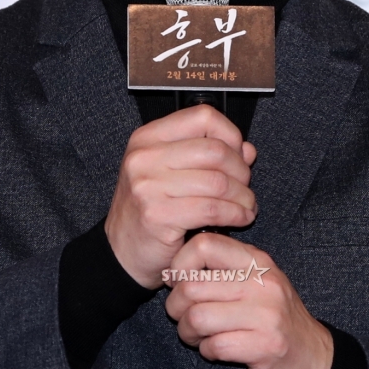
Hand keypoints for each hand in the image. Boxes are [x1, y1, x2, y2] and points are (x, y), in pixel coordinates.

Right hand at [105, 105, 256, 288]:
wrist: (122, 251)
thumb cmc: (150, 208)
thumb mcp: (171, 171)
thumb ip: (208, 155)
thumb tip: (246, 150)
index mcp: (148, 137)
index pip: (202, 117)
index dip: (230, 134)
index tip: (238, 153)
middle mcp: (145, 156)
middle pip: (215, 150)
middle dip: (241, 170)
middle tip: (245, 185)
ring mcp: (148, 185)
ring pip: (218, 181)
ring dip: (242, 195)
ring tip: (247, 204)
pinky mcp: (158, 215)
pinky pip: (212, 209)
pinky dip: (235, 214)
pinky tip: (241, 217)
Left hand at [165, 233, 332, 368]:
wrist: (313, 356)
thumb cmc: (273, 316)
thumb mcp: (255, 281)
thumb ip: (224, 268)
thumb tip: (176, 266)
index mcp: (256, 260)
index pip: (204, 244)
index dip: (180, 264)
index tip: (177, 282)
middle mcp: (262, 281)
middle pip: (192, 286)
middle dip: (177, 307)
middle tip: (182, 316)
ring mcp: (266, 313)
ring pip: (198, 317)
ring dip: (188, 332)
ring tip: (197, 335)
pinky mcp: (266, 346)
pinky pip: (215, 346)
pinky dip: (207, 351)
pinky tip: (216, 349)